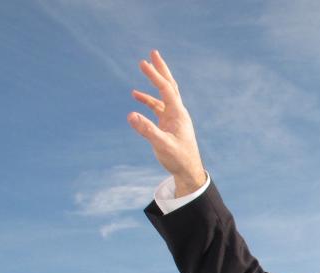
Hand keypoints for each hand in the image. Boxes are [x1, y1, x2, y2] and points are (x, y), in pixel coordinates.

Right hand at [128, 50, 206, 195]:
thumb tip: (130, 115)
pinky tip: (136, 97)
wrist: (188, 171)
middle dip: (161, 70)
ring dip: (154, 82)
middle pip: (170, 86)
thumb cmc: (178, 159)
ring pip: (164, 95)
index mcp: (178, 114)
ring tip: (143, 68)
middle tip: (153, 53)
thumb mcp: (162, 145)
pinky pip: (158, 108)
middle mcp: (177, 113)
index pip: (166, 89)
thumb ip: (147, 131)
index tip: (142, 63)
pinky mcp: (169, 125)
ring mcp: (173, 118)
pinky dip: (148, 101)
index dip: (155, 76)